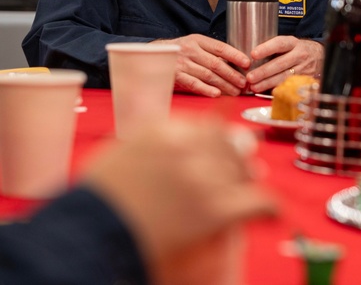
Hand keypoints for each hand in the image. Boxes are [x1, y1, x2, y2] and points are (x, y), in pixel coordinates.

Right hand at [82, 118, 276, 264]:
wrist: (88, 236)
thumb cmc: (95, 202)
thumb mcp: (116, 153)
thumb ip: (147, 141)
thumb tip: (169, 139)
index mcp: (163, 129)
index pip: (209, 125)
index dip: (221, 140)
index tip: (228, 148)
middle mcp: (188, 146)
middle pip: (230, 145)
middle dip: (238, 158)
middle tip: (248, 169)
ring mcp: (204, 175)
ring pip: (244, 170)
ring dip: (247, 182)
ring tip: (249, 192)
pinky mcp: (217, 207)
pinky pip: (259, 200)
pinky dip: (268, 207)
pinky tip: (272, 212)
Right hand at [154, 35, 250, 97]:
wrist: (152, 56)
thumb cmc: (178, 52)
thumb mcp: (194, 46)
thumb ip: (210, 53)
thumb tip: (235, 64)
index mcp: (197, 40)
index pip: (221, 47)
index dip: (236, 56)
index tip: (247, 63)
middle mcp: (190, 50)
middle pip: (216, 64)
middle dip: (233, 75)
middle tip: (244, 83)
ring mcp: (181, 63)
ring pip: (208, 75)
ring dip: (224, 85)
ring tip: (235, 91)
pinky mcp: (174, 76)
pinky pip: (193, 84)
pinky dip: (206, 89)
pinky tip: (217, 94)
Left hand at [244, 36, 323, 93]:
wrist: (321, 56)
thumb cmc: (298, 50)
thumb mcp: (290, 44)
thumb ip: (275, 49)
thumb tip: (251, 59)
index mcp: (294, 43)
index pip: (280, 44)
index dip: (266, 49)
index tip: (253, 54)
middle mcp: (300, 55)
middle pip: (280, 63)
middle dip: (264, 71)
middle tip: (250, 77)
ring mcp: (304, 68)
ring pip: (284, 77)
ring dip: (267, 83)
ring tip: (254, 87)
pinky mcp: (306, 79)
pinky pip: (290, 85)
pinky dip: (278, 89)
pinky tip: (267, 92)